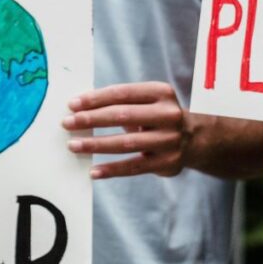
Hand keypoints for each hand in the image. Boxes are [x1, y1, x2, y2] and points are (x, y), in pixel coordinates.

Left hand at [63, 82, 191, 178]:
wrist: (194, 138)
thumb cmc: (158, 116)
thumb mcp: (148, 102)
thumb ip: (121, 103)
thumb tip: (80, 108)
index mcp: (161, 92)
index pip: (122, 93)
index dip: (96, 99)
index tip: (73, 104)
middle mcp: (169, 114)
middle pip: (123, 115)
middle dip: (92, 119)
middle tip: (68, 123)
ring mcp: (169, 139)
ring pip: (126, 143)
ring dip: (96, 144)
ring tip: (74, 146)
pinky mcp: (167, 162)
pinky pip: (134, 167)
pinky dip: (112, 170)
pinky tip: (94, 171)